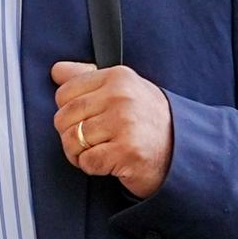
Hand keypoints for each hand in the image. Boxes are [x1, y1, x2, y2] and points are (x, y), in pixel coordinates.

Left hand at [50, 62, 172, 198]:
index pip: (64, 93)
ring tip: (99, 151)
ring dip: (79, 154)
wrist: (180, 150)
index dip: (68, 112)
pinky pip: (87, 161)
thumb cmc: (146, 120)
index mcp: (117, 77)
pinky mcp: (126, 151)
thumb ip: (87, 77)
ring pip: (72, 141)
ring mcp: (124, 124)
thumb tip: (57, 70)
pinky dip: (92, 167)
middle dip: (70, 135)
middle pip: (64, 118)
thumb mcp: (122, 89)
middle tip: (89, 141)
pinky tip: (108, 162)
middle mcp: (120, 97)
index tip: (85, 120)